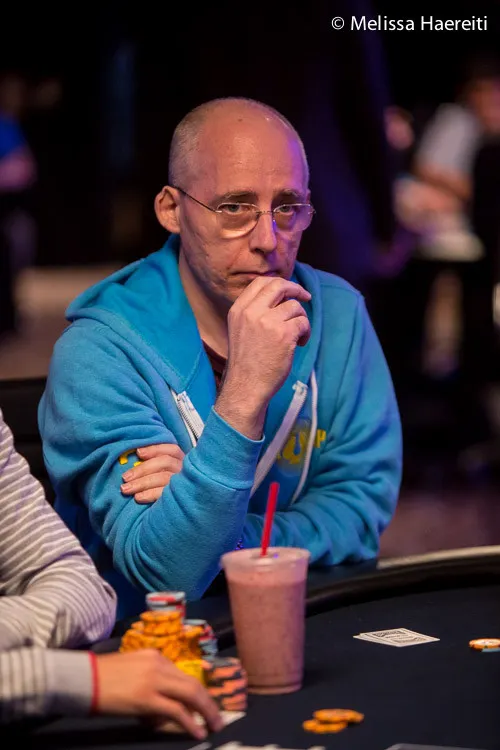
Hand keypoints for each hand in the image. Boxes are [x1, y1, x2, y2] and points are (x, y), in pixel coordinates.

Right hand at [94, 650, 222, 737]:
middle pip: (192, 683)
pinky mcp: (147, 698)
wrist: (82, 677)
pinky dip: (190, 722)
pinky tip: (197, 731)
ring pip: (190, 694)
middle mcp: (158, 664)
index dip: (196, 691)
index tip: (204, 703)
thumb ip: (150, 678)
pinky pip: (176, 711)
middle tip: (218, 717)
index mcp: (154, 656)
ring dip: (206, 711)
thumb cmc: (101, 676)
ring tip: (214, 724)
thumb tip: (163, 701)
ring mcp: (154, 680)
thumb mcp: (131, 669)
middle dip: (208, 702)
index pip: (183, 674)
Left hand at [121, 444, 184, 502]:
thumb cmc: (163, 487)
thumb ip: (153, 465)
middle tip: (125, 477)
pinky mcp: (179, 499)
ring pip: (163, 478)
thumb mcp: (162, 472)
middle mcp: (184, 471)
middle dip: (143, 469)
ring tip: (126, 489)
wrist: (177, 514)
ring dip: (142, 483)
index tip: (138, 453)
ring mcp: (183, 485)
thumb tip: (136, 457)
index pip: (172, 450)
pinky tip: (137, 497)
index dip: (155, 450)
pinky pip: (164, 494)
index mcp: (182, 461)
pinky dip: (149, 494)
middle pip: (165, 462)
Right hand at [215, 276, 310, 438]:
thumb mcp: (240, 330)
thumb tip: (280, 296)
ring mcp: (267, 322)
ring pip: (295, 306)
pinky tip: (299, 345)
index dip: (279, 283)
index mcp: (238, 310)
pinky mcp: (284, 334)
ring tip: (298, 336)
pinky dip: (306, 333)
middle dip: (296, 289)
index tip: (290, 290)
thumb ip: (254, 312)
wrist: (246, 387)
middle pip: (279, 286)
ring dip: (301, 319)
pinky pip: (303, 323)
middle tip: (306, 298)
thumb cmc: (247, 363)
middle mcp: (251, 312)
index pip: (261, 282)